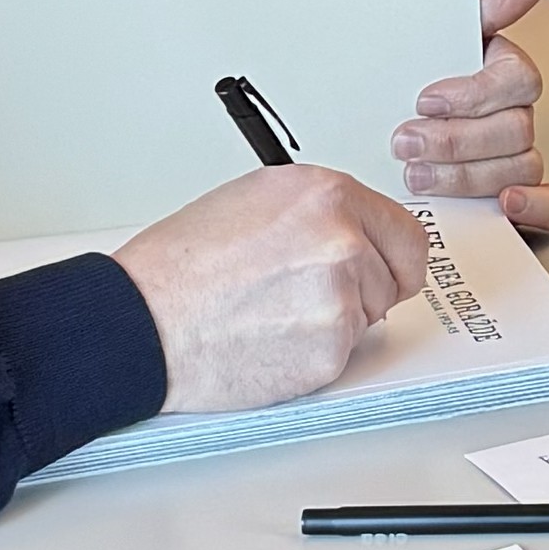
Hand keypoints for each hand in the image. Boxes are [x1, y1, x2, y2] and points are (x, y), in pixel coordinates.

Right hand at [117, 162, 435, 414]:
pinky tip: (268, 338)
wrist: (143, 321)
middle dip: (361, 290)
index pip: (405, 232)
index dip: (392, 255)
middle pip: (394, 278)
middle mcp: (342, 239)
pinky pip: (342, 355)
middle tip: (301, 294)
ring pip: (367, 318)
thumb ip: (318, 212)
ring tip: (271, 312)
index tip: (385, 266)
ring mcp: (340, 296)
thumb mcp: (255, 201)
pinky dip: (312, 354)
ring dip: (332, 322)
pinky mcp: (330, 349)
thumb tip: (357, 232)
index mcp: (325, 194)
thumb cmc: (180, 266)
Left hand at [393, 0, 548, 244]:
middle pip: (515, 130)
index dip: (473, 95)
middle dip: (455, 141)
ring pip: (520, 168)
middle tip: (407, 142)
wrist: (384, 126)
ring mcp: (520, 157)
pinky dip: (535, 206)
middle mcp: (516, 116)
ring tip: (418, 174)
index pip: (517, 80)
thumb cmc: (421, 79)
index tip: (425, 100)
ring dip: (468, 176)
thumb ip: (490, 5)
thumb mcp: (442, 36)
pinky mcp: (522, 196)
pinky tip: (504, 203)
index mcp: (504, 75)